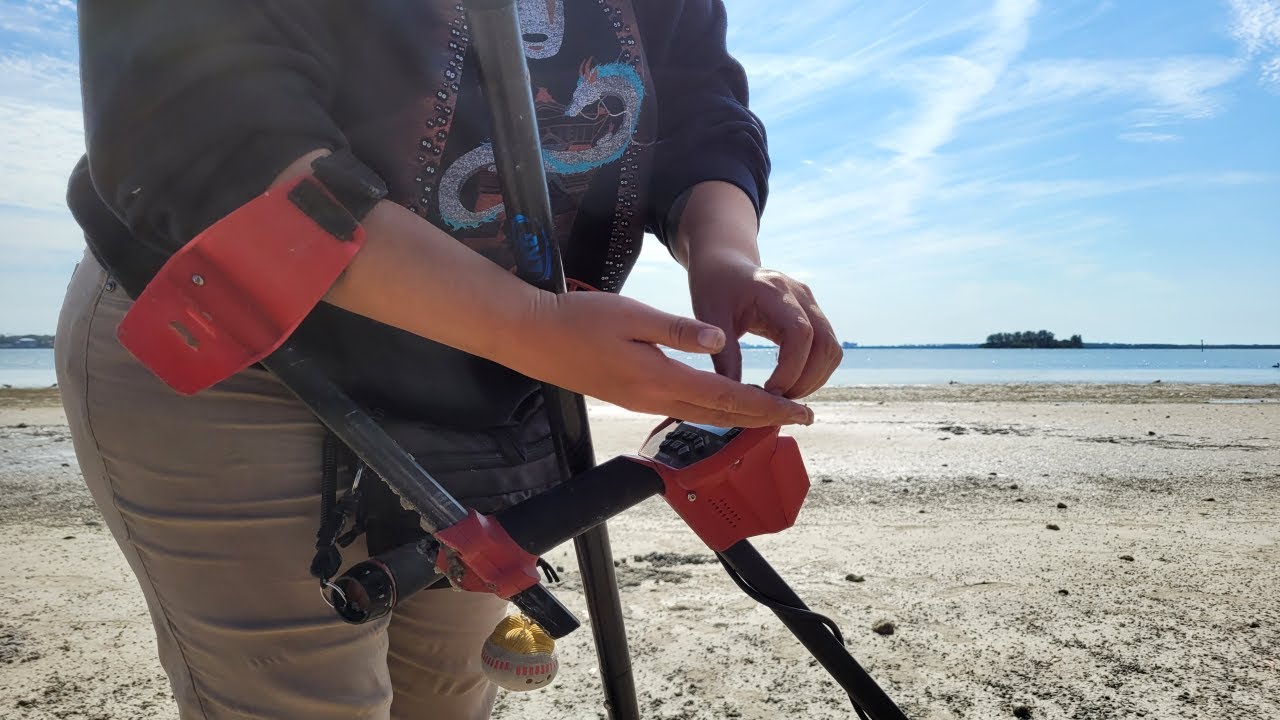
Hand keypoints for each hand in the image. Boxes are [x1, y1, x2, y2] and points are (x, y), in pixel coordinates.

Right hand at [516, 290, 813, 427]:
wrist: (533, 337)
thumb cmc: (580, 319)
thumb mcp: (633, 314)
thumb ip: (678, 330)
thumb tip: (719, 338)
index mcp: (661, 378)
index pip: (727, 397)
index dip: (768, 406)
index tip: (800, 410)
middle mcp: (655, 397)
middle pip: (721, 416)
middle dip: (763, 418)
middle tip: (800, 417)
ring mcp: (642, 401)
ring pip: (703, 416)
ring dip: (738, 417)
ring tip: (769, 413)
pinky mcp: (632, 397)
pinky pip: (684, 410)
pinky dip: (712, 410)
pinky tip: (720, 404)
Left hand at [688, 250, 841, 398]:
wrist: (727, 265)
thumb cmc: (715, 288)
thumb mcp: (710, 317)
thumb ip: (723, 355)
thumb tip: (734, 398)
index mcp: (773, 290)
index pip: (800, 332)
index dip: (791, 368)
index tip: (770, 391)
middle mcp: (800, 294)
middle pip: (824, 343)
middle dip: (806, 380)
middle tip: (778, 402)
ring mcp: (811, 303)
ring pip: (831, 349)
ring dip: (814, 379)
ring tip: (784, 397)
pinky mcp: (813, 314)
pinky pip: (827, 348)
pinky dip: (815, 371)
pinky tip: (791, 384)